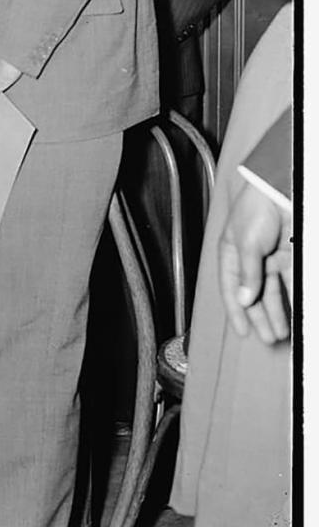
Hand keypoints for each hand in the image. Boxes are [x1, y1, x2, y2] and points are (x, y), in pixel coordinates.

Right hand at [218, 175, 291, 344]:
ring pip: (275, 291)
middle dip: (261, 317)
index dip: (236, 310)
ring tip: (282, 332)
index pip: (231, 288)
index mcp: (231, 253)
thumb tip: (244, 299)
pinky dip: (293, 296)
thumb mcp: (246, 243)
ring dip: (278, 312)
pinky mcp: (290, 255)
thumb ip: (247, 273)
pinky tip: (296, 310)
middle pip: (254, 294)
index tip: (242, 331)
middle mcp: (250, 258)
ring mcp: (271, 257)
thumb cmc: (255, 207)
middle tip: (268, 338)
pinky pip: (292, 281)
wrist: (280, 188)